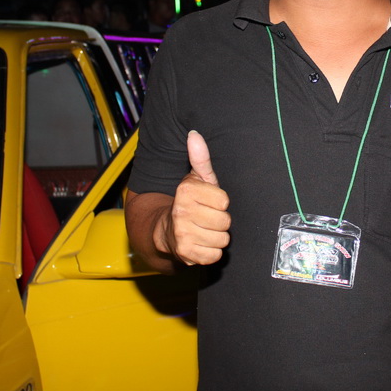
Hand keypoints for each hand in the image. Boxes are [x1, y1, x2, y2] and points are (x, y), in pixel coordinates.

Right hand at [158, 130, 230, 265]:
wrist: (165, 231)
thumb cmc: (189, 202)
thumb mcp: (196, 178)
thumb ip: (200, 157)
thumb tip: (194, 134)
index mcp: (186, 191)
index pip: (224, 200)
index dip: (219, 203)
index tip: (208, 202)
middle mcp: (181, 212)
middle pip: (225, 221)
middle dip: (219, 221)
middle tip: (206, 218)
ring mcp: (182, 235)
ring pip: (222, 239)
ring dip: (216, 237)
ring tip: (203, 230)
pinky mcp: (186, 254)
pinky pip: (215, 255)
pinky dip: (211, 252)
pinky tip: (200, 243)